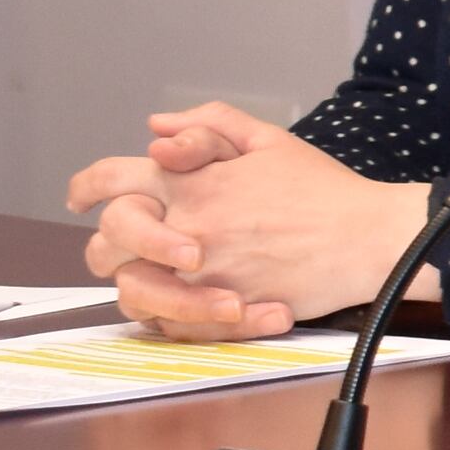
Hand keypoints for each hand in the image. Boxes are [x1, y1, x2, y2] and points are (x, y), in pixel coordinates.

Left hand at [64, 103, 424, 337]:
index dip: (87, 186)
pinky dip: (171, 319)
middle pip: (106, 240)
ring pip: (130, 289)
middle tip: (123, 247)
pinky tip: (190, 305)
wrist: (369, 239)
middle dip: (106, 243)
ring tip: (162, 280)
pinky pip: (168, 325)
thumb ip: (209, 124)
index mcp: (191, 182)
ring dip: (137, 285)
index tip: (81, 197)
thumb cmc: (325, 192)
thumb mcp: (270, 139)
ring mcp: (199, 274)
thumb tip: (156, 129)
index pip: (112, 179)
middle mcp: (185, 227)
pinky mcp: (220, 311)